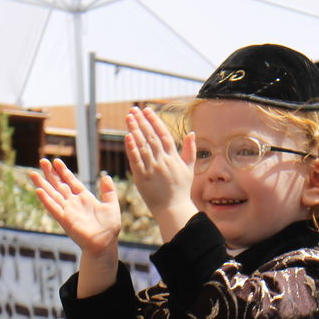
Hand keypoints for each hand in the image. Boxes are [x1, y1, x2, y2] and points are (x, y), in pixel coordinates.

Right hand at [29, 159, 121, 257]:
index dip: (64, 171)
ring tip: (33, 173)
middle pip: (59, 185)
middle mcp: (73, 203)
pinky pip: (54, 208)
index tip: (56, 161)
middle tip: (42, 161)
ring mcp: (68, 211)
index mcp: (84, 198)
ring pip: (53, 195)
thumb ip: (108, 191)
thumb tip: (106, 176)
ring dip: (43, 184)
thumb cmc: (109, 227)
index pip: (71, 181)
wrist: (105, 244)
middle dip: (50, 173)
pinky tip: (38, 191)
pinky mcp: (65, 220)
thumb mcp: (111, 205)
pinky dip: (46, 200)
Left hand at [124, 106, 196, 239]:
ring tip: (129, 117)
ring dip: (135, 130)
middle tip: (134, 109)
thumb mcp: (189, 168)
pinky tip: (127, 136)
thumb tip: (191, 133)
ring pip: (143, 145)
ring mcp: (152, 169)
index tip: (147, 109)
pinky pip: (136, 160)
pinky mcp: (142, 178)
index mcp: (173, 157)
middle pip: (151, 136)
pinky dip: (131, 148)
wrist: (174, 209)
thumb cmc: (181, 190)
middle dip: (142, 121)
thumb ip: (190, 150)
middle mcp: (163, 161)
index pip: (163, 134)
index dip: (155, 120)